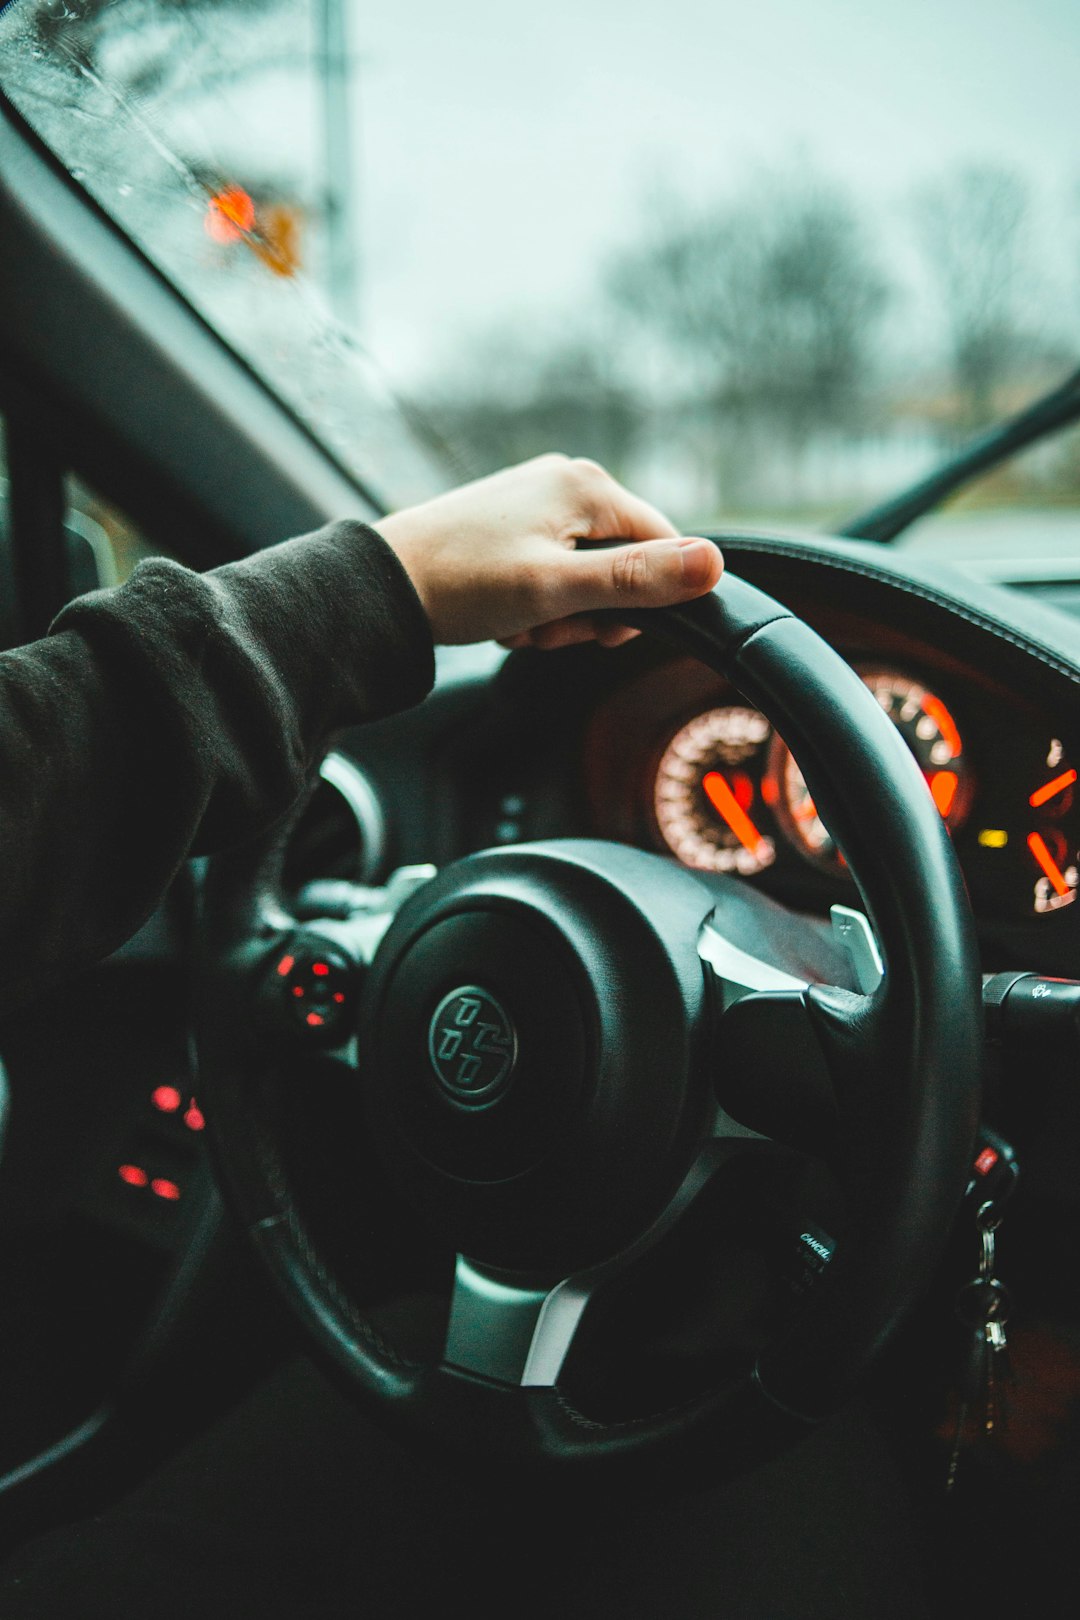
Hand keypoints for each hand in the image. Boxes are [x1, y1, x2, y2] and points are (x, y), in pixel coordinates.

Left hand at [376, 454, 722, 647]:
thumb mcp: (558, 590)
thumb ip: (638, 581)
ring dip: (558, 616)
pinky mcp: (513, 525)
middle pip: (623, 566)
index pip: (663, 547)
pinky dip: (533, 604)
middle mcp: (567, 481)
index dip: (643, 601)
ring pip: (585, 578)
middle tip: (544, 626)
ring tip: (516, 621)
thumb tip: (715, 566)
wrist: (381, 586)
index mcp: (587, 485)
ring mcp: (538, 501)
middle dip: (589, 613)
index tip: (598, 630)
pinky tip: (501, 613)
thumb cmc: (464, 582)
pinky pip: (552, 574)